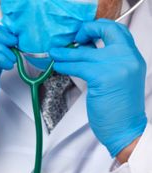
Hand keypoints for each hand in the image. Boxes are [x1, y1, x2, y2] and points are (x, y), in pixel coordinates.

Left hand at [50, 19, 147, 157]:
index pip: (118, 30)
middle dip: (85, 30)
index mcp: (133, 57)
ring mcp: (117, 66)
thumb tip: (82, 49)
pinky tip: (58, 67)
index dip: (99, 28)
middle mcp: (128, 58)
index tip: (84, 36)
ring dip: (65, 53)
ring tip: (54, 54)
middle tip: (71, 40)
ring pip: (85, 52)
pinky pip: (78, 66)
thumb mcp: (117, 79)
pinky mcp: (103, 77)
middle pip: (106, 30)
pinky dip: (64, 65)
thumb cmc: (118, 108)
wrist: (125, 129)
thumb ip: (105, 62)